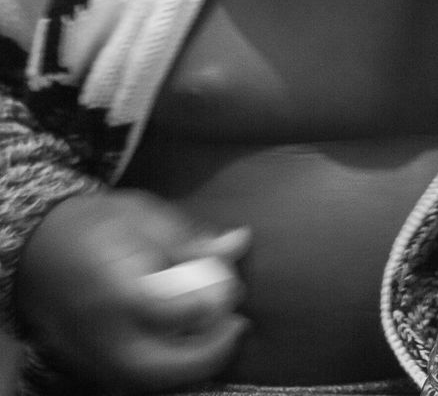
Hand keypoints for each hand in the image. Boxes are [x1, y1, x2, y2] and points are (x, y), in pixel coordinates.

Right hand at [16, 189, 250, 391]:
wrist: (40, 248)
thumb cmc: (96, 224)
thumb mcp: (144, 215)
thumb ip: (190, 239)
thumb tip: (239, 243)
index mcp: (116, 292)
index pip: (176, 313)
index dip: (214, 302)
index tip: (232, 284)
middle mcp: (102, 336)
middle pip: (165, 366)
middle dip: (210, 351)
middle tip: (237, 323)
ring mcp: (93, 359)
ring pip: (152, 381)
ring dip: (192, 364)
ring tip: (217, 332)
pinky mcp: (90, 369)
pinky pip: (135, 381)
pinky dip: (168, 368)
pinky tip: (188, 340)